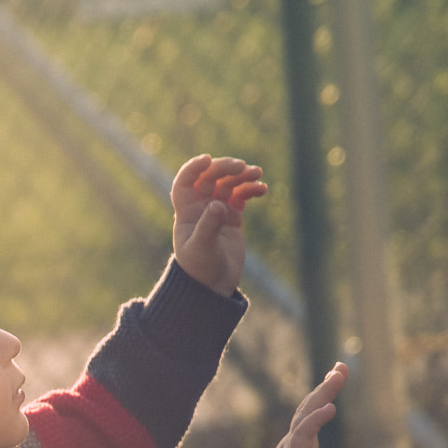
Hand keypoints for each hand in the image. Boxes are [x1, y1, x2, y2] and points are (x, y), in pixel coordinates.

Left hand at [171, 154, 267, 295]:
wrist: (213, 287)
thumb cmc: (200, 270)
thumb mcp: (202, 249)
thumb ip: (208, 226)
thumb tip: (218, 205)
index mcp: (186, 212)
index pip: (185, 182)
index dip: (193, 168)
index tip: (207, 159)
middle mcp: (200, 208)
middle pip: (210, 177)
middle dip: (224, 168)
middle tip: (241, 167)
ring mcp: (217, 211)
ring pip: (228, 184)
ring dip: (241, 175)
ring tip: (257, 173)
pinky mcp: (232, 218)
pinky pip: (242, 196)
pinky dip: (251, 189)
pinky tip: (262, 188)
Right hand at [272, 363, 351, 447]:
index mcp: (299, 443)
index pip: (312, 412)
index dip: (324, 393)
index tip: (335, 374)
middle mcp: (294, 440)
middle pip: (310, 406)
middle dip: (326, 386)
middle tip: (341, 367)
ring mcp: (292, 446)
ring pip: (306, 413)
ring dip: (323, 393)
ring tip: (337, 376)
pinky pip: (304, 433)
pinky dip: (316, 419)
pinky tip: (330, 407)